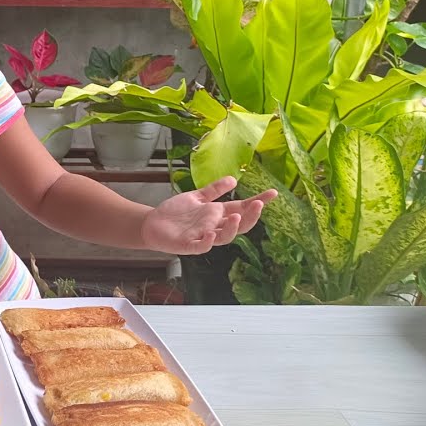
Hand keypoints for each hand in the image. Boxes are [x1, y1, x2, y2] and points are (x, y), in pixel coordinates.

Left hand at [140, 177, 276, 254]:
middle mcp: (214, 227)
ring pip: (224, 237)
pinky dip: (207, 241)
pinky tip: (211, 233)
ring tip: (237, 216)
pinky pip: (201, 246)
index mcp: (218, 214)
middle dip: (250, 216)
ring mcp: (203, 237)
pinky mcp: (188, 244)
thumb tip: (234, 179)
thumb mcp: (197, 197)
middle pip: (239, 225)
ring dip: (231, 228)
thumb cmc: (176, 212)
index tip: (273, 193)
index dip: (258, 202)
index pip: (242, 208)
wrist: (153, 224)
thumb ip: (214, 190)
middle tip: (259, 205)